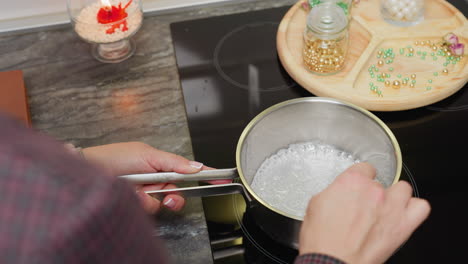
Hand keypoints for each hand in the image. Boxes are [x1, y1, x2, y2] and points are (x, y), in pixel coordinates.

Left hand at [82, 142, 207, 213]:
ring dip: (150, 198)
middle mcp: (154, 180)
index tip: (222, 178)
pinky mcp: (135, 205)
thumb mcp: (147, 155)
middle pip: (176, 193)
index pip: (188, 171)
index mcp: (160, 164)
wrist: (87, 171)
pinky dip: (139, 203)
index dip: (206, 175)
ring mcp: (144, 193)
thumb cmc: (114, 157)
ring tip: (136, 189)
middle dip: (172, 196)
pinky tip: (129, 195)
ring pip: (161, 203)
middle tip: (165, 194)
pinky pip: (147, 209)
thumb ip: (173, 162)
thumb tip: (196, 166)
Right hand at [299, 163, 430, 263]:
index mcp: (351, 182)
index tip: (357, 186)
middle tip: (363, 206)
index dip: (360, 178)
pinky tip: (402, 214)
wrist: (332, 262)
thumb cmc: (322, 240)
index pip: (364, 168)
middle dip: (372, 193)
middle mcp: (373, 190)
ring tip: (385, 208)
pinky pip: (421, 207)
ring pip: (403, 189)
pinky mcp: (403, 225)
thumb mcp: (315, 205)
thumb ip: (333, 192)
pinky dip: (414, 209)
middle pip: (380, 181)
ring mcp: (391, 207)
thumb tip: (339, 194)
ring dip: (395, 196)